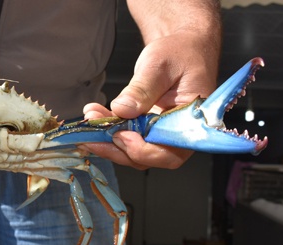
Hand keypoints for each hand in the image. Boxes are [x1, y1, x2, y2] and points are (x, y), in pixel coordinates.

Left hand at [82, 31, 218, 169]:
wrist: (181, 48)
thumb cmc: (180, 53)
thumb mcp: (160, 66)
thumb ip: (143, 89)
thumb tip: (122, 110)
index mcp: (192, 122)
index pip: (170, 152)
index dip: (143, 151)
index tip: (120, 136)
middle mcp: (176, 134)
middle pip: (147, 157)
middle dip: (116, 148)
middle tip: (93, 132)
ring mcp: (159, 133)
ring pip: (132, 151)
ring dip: (107, 140)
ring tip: (91, 117)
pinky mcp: (145, 129)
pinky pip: (126, 138)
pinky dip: (108, 130)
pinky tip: (95, 115)